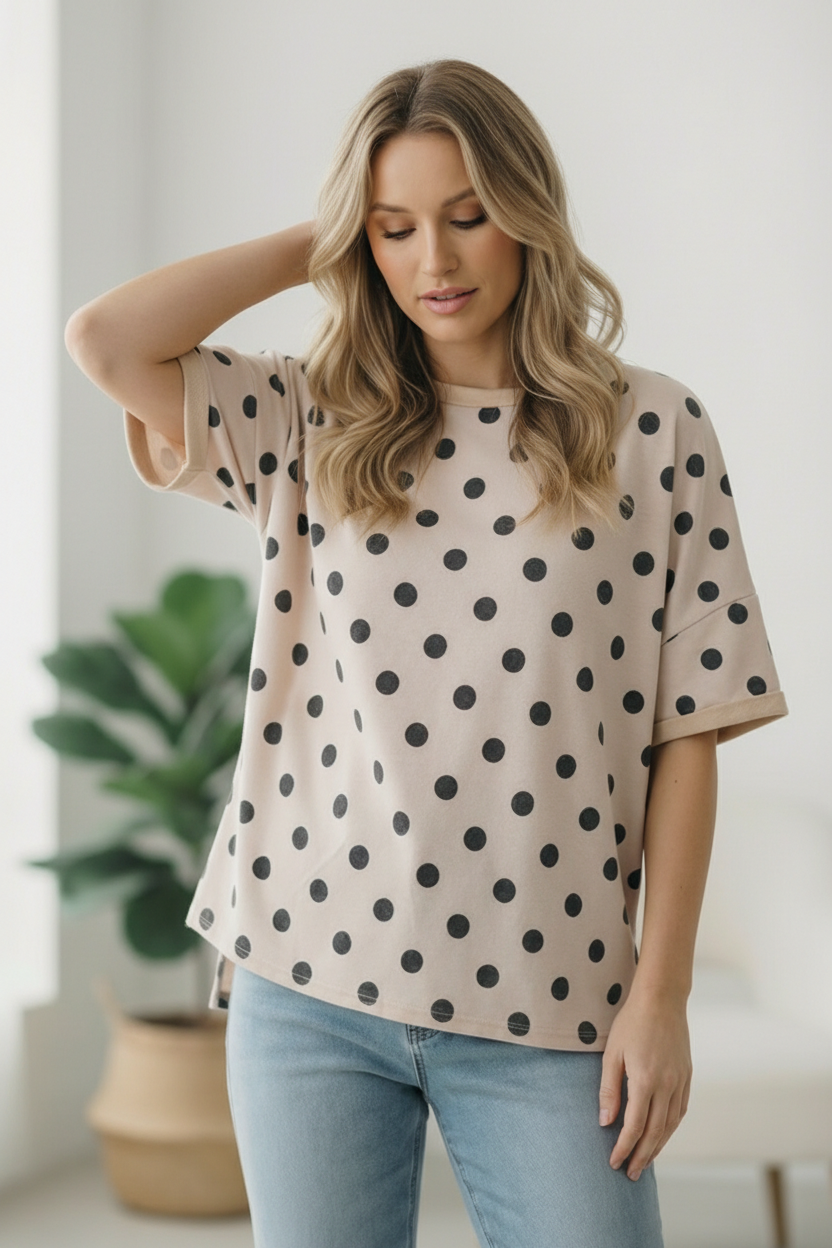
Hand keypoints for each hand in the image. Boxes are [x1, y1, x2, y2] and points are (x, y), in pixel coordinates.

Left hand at [598, 986, 691, 1179]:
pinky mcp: (687, 1076)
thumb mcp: (612, 1053)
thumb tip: (605, 1122)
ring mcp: (680, 1082)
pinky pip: (680, 1111)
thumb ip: (609, 1089)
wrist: (662, 999)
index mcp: (646, 1081)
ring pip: (670, 1125)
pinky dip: (671, 1128)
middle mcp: (667, 1085)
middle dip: (641, 1156)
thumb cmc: (631, 1023)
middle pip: (655, 1132)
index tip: (613, 1162)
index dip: (623, 1147)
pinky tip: (662, 1136)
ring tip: (644, 1162)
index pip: (635, 1126)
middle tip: (630, 1174)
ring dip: (658, 1147)